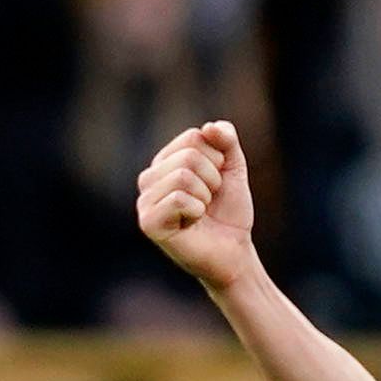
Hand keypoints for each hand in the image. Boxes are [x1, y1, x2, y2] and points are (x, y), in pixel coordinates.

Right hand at [136, 120, 259, 292]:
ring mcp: (145, 200)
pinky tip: (192, 223)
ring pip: (183, 176)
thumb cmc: (229, 213)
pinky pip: (179, 198)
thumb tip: (210, 126)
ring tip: (201, 212)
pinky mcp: (148, 222)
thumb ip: (226, 141)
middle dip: (213, 180)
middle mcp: (149, 178)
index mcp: (165, 161)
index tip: (217, 184)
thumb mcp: (233, 169)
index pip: (194, 137)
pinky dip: (196, 211)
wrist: (234, 253)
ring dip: (205, 197)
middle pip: (189, 156)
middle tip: (210, 201)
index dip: (218, 160)